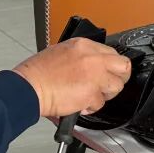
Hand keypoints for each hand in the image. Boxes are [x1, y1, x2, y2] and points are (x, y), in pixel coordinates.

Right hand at [13, 38, 131, 117]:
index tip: (107, 73)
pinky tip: (79, 103)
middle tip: (108, 86)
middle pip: (123, 66)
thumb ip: (81, 57)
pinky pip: (100, 104)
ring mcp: (94, 75)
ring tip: (90, 96)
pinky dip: (91, 107)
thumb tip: (92, 65)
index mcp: (84, 45)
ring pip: (116, 86)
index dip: (111, 66)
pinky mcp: (92, 93)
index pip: (112, 53)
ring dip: (105, 94)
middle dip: (118, 78)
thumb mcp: (61, 52)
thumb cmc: (38, 73)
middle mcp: (92, 57)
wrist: (29, 87)